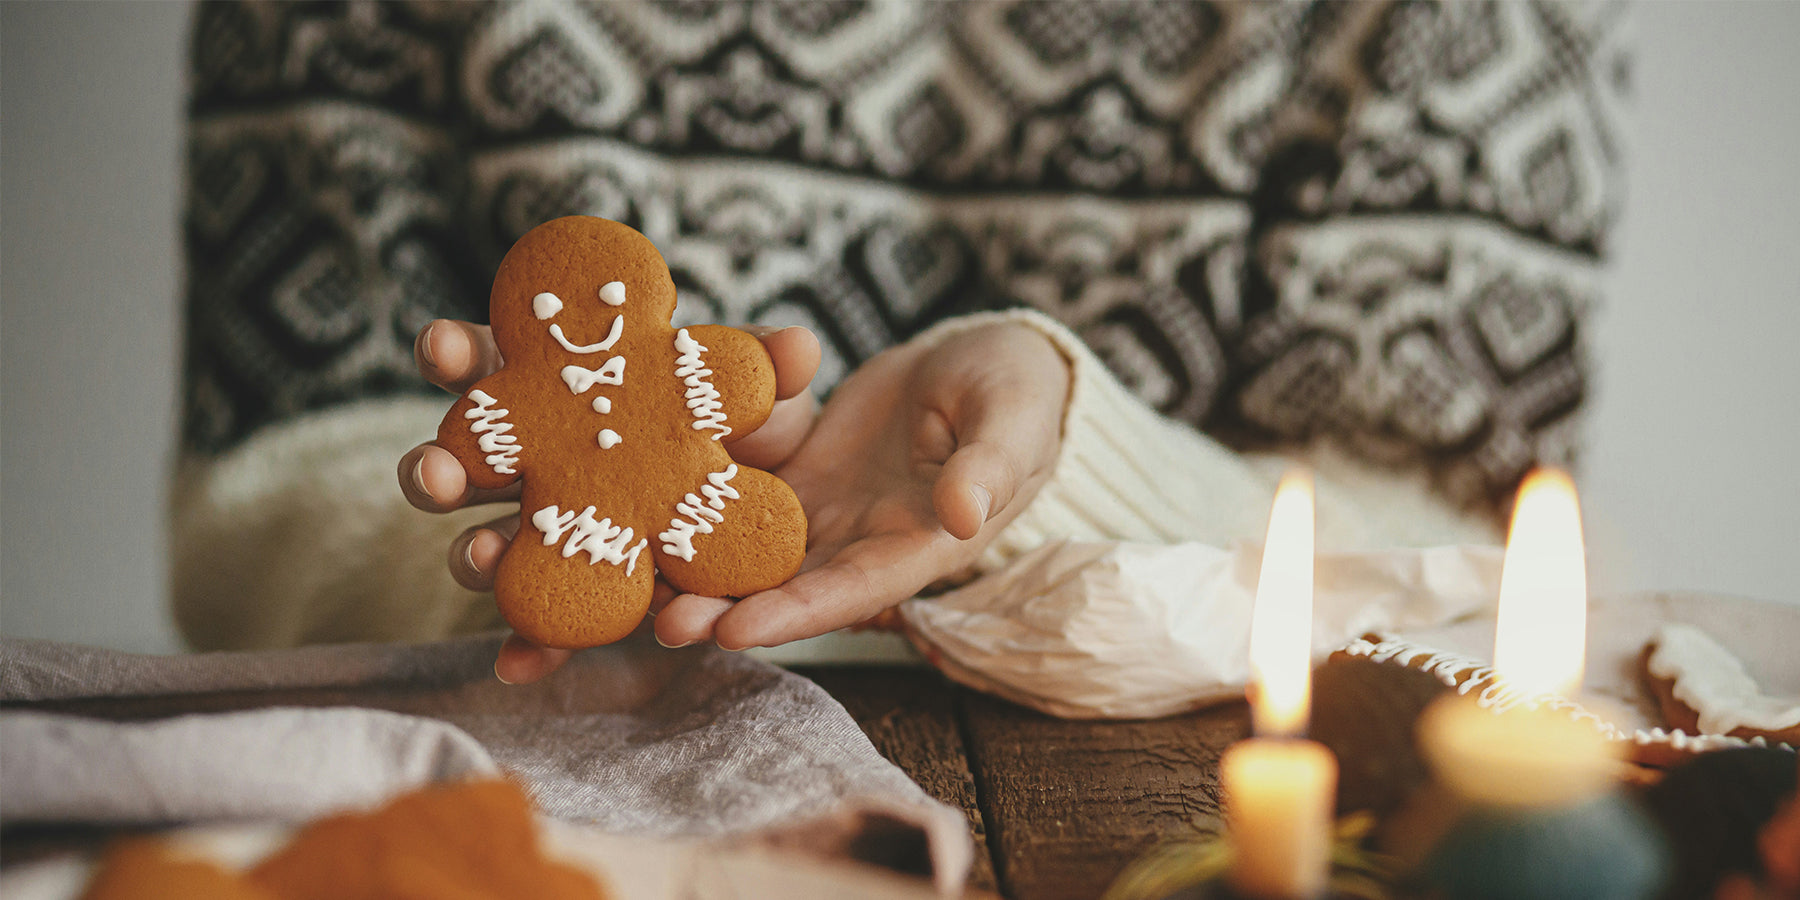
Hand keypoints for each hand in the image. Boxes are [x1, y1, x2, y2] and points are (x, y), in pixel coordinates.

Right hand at [396, 319, 821, 682]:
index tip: (440, 348)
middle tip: (436, 472)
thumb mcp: (764, 399)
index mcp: (566, 394)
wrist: (787, 514)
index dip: (461, 354)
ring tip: (481, 560)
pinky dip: (530, 646)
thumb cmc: (749, 434)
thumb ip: (768, 372)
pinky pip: (548, 628)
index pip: (497, 366)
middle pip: (468, 463)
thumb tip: (801, 347)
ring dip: (475, 556)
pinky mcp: (592, 600)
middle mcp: (544, 465)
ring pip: (494, 546)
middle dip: (438, 466)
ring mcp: (560, 537)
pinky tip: (517, 664)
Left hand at [651, 321, 1069, 651]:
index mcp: (918, 546)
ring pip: (749, 551)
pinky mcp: (794, 474)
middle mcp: (862, 544)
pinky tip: (635, 507)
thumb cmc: (1017, 393)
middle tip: (658, 621)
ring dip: (694, 569)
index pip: (850, 593)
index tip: (735, 631)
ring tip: (629, 579)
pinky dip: (692, 506)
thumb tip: (964, 513)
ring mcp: (823, 512)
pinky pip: (737, 493)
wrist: (988, 360)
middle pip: (784, 589)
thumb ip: (990, 465)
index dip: (795, 615)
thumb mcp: (1013, 420)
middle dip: (723, 609)